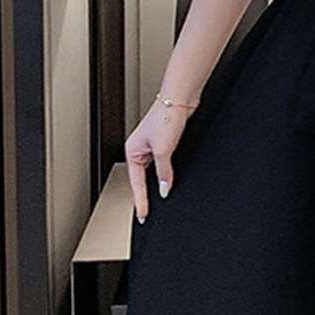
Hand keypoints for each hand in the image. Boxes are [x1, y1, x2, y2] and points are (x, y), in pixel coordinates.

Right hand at [125, 97, 194, 222]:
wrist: (181, 99)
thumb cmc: (166, 116)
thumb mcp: (164, 150)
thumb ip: (164, 172)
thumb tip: (164, 189)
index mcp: (133, 151)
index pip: (136, 183)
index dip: (141, 200)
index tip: (142, 215)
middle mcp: (141, 149)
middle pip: (143, 179)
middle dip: (146, 195)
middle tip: (148, 213)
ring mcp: (153, 146)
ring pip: (155, 172)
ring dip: (159, 183)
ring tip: (159, 201)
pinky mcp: (166, 143)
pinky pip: (165, 164)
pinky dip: (167, 174)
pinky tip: (172, 180)